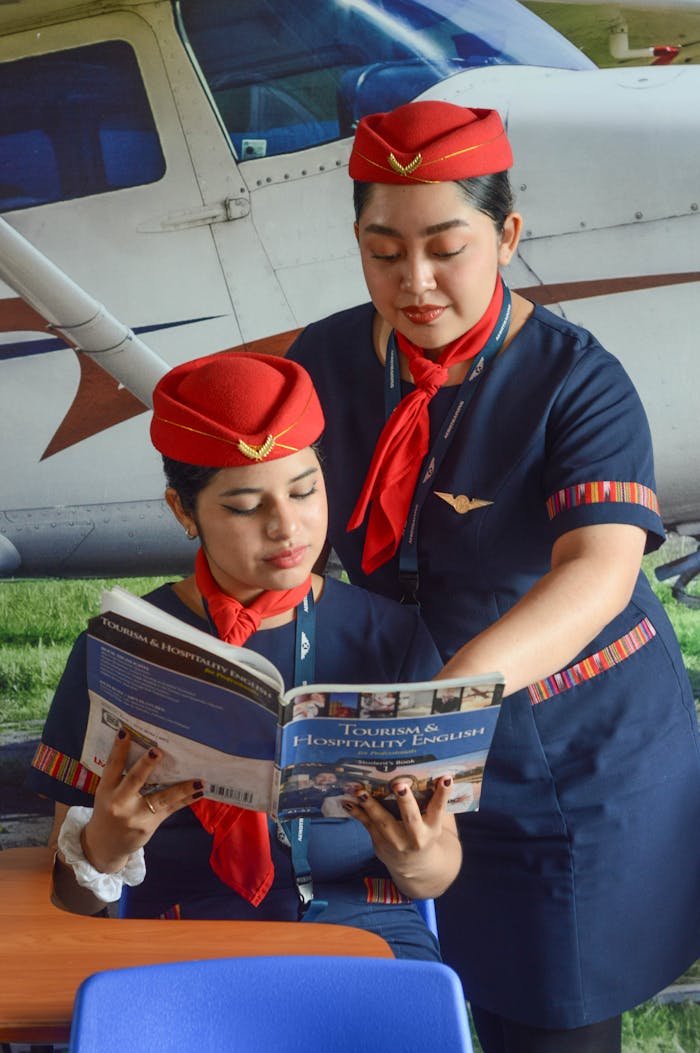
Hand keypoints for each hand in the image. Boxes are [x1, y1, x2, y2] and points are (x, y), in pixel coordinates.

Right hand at [81, 729, 203, 873]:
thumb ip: (120, 776)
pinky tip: (199, 791)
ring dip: (181, 787)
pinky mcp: (149, 824)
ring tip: (198, 779)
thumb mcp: (107, 793)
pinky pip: (170, 808)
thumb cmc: (109, 811)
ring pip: (161, 797)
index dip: (119, 749)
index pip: (112, 766)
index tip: (126, 731)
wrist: (105, 846)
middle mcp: (119, 802)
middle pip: (134, 780)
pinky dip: (186, 799)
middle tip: (157, 751)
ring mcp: (135, 815)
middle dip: (146, 766)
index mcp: (106, 790)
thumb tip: (143, 747)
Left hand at [341, 776, 460, 898]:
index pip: (439, 809)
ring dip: (371, 806)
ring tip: (360, 791)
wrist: (416, 867)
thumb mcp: (434, 822)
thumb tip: (437, 773)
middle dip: (405, 802)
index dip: (442, 794)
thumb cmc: (425, 833)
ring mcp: (396, 843)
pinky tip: (346, 801)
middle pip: (411, 819)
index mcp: (432, 829)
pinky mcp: (380, 844)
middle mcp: (415, 838)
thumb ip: (433, 801)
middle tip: (399, 784)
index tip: (445, 778)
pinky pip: (367, 825)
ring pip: (383, 822)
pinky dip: (357, 812)